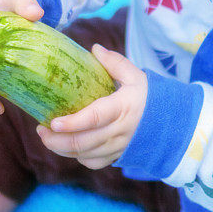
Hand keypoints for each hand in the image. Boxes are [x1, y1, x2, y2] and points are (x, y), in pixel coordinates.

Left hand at [36, 46, 147, 168]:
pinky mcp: (118, 156)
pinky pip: (93, 163)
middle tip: (41, 130)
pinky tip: (68, 147)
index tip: (53, 122)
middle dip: (57, 140)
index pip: (95, 118)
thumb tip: (94, 48)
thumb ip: (115, 63)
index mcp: (123, 108)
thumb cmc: (150, 96)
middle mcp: (120, 131)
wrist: (171, 123)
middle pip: (84, 142)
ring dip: (62, 149)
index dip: (73, 123)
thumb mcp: (136, 76)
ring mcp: (118, 147)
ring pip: (85, 155)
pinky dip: (78, 157)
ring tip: (47, 137)